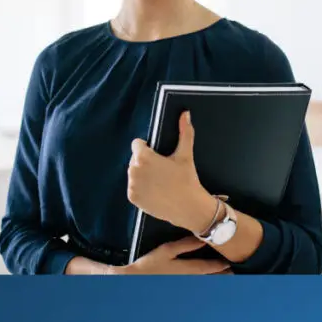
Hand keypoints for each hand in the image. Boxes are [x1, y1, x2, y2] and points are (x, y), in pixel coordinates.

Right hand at [113, 237, 229, 274]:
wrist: (136, 278)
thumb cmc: (151, 263)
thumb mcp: (168, 250)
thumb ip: (186, 244)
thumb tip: (202, 237)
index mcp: (188, 270)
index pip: (209, 267)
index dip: (221, 264)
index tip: (231, 261)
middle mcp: (189, 279)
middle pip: (210, 278)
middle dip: (222, 274)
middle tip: (234, 271)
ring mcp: (185, 283)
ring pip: (204, 281)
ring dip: (215, 278)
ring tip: (226, 275)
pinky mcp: (179, 284)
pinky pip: (196, 282)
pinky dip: (204, 279)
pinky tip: (207, 278)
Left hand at [127, 111, 214, 233]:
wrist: (189, 208)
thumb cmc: (187, 179)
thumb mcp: (185, 155)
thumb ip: (184, 132)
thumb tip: (185, 114)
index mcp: (143, 157)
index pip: (137, 144)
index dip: (148, 148)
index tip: (158, 155)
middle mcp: (133, 171)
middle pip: (135, 159)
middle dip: (145, 161)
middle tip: (161, 169)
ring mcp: (132, 185)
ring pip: (134, 173)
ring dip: (142, 174)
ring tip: (159, 180)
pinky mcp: (133, 198)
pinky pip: (134, 187)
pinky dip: (141, 188)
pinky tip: (155, 190)